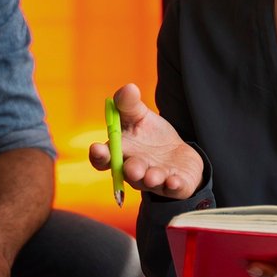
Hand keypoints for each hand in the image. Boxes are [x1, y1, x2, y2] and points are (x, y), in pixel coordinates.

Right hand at [88, 82, 204, 199]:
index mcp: (120, 154)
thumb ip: (129, 105)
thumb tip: (128, 88)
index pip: (103, 159)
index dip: (99, 156)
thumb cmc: (151, 136)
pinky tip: (175, 181)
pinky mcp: (175, 186)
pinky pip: (173, 188)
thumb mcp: (140, 116)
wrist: (178, 155)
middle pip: (129, 173)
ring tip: (153, 175)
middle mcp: (135, 171)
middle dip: (131, 170)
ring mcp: (155, 180)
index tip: (97, 149)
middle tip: (133, 168)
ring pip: (150, 182)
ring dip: (151, 178)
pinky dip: (174, 185)